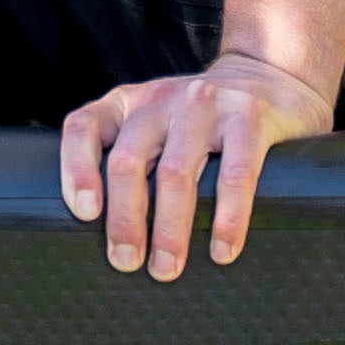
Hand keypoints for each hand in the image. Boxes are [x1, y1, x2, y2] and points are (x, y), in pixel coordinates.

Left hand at [60, 54, 331, 277]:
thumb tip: (106, 233)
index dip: (76, 170)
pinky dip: (227, 219)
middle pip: (128, 161)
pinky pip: (234, 175)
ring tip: (167, 267)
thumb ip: (130, 156)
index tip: (85, 214)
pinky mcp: (249, 116)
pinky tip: (222, 249)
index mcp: (126, 102)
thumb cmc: (200, 120)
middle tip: (126, 261)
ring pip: (175, 172)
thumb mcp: (154, 123)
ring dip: (169, 229)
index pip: (84, 127)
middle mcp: (160, 98)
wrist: (268, 76)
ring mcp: (204, 104)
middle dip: (124, 219)